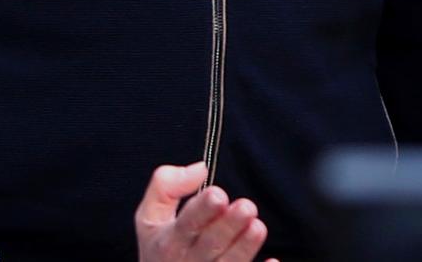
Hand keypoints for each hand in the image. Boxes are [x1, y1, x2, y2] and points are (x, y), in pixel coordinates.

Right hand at [135, 162, 273, 261]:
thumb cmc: (159, 248)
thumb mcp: (148, 216)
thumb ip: (166, 185)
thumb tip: (200, 169)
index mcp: (168, 242)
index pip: (185, 224)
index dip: (202, 210)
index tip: (218, 195)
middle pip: (210, 245)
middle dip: (228, 226)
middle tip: (246, 207)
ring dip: (244, 248)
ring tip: (257, 227)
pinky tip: (272, 261)